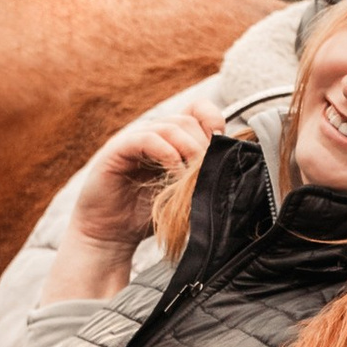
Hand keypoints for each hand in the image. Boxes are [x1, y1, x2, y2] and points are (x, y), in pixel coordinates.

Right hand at [41, 89, 225, 301]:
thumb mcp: (183, 195)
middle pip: (188, 119)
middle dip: (205, 145)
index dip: (214, 122)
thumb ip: (202, 178)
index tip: (223, 149)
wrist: (109, 236)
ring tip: (193, 177)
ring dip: (190, 150)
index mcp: (169, 139)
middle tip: (209, 172)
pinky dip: (167, 155)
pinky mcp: (117, 150)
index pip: (198, 109)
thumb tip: (237, 172)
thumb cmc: (146, 217)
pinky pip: (147, 139)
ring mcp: (133, 139)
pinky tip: (174, 176)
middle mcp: (151, 133)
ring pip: (171, 126)